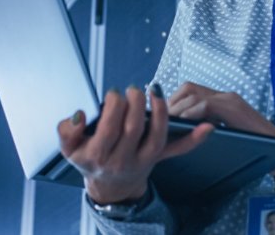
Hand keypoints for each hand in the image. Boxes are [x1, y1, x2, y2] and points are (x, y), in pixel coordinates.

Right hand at [57, 84, 212, 203]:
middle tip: (132, 89)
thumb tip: (80, 114)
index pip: (109, 127)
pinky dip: (194, 139)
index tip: (114, 93)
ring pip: (156, 136)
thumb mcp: (69, 148)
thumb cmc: (89, 159)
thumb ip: (67, 130)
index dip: (113, 106)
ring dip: (159, 111)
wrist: (109, 186)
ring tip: (154, 90)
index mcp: (99, 155)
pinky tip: (207, 126)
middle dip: (134, 103)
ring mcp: (143, 159)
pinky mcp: (159, 157)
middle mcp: (123, 159)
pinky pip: (178, 149)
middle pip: (133, 129)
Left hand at [167, 81, 274, 183]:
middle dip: (171, 102)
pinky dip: (191, 113)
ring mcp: (231, 100)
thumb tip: (184, 131)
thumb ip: (211, 126)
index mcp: (223, 100)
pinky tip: (182, 123)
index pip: (191, 91)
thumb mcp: (227, 134)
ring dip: (177, 108)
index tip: (162, 114)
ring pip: (193, 94)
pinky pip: (205, 104)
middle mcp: (226, 96)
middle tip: (160, 118)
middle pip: (188, 88)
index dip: (174, 100)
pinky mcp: (234, 108)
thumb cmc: (256, 147)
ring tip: (168, 122)